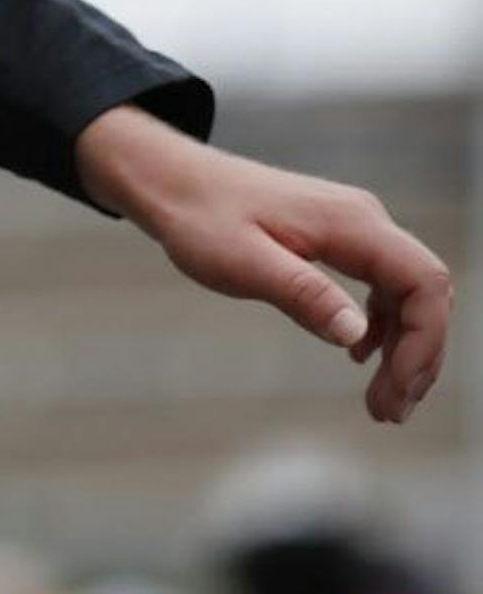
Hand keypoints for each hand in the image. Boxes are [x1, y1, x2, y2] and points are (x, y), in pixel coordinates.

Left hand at [130, 140, 452, 424]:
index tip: (395, 390)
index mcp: (351, 222)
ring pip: (405, 293)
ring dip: (401, 347)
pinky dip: (380, 327)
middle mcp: (362, 219)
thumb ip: (302, 295)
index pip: (423, 284)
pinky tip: (357, 356)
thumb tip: (358, 337)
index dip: (423, 343)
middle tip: (389, 412)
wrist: (169, 181)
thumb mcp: (243, 262)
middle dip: (417, 356)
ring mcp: (351, 226)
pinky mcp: (334, 238)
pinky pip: (379, 286)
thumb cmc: (198, 217)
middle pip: (424, 292)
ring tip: (380, 400)